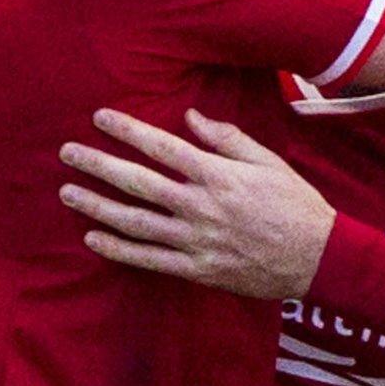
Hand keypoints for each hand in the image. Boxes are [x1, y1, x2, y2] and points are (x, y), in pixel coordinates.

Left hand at [60, 109, 334, 298]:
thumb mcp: (268, 161)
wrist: (317, 257)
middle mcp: (201, 206)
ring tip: (68, 193)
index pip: (163, 147)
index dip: (129, 131)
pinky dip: (118, 249)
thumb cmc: (295, 204)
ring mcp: (196, 240)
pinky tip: (93, 238)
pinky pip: (149, 259)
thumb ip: (227, 139)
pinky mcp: (197, 268)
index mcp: (218, 175)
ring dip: (97, 206)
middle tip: (67, 153)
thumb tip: (190, 117)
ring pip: (135, 222)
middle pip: (139, 183)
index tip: (100, 118)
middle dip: (99, 165)